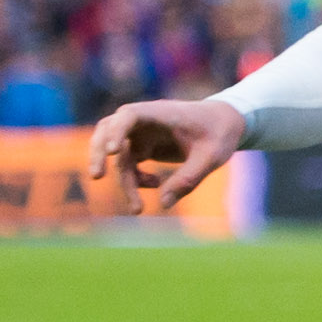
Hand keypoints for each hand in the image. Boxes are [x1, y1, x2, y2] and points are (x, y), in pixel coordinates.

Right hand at [87, 96, 247, 213]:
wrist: (224, 123)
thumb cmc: (220, 133)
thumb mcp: (212, 157)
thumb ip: (189, 178)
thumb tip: (163, 204)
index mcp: (160, 112)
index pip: (129, 115)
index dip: (116, 131)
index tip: (113, 151)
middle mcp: (144, 120)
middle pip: (107, 130)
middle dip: (98, 153)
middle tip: (97, 176)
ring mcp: (141, 133)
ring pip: (117, 156)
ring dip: (123, 181)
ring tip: (137, 209)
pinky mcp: (143, 147)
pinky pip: (129, 165)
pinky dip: (135, 179)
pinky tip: (156, 186)